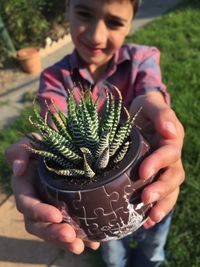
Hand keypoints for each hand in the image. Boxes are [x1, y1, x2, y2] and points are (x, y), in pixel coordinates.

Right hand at [5, 138, 99, 253]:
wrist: (67, 144)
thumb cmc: (47, 142)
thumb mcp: (32, 141)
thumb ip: (20, 150)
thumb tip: (18, 170)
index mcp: (26, 187)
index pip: (27, 204)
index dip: (38, 212)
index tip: (56, 216)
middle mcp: (37, 200)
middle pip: (39, 224)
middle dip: (53, 233)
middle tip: (71, 237)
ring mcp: (51, 207)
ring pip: (54, 230)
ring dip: (66, 241)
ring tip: (81, 246)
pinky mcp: (66, 211)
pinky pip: (71, 227)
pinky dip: (81, 236)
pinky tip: (94, 242)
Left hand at [130, 92, 184, 227]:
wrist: (139, 115)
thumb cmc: (144, 108)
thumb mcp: (150, 104)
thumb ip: (161, 114)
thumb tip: (170, 132)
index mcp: (171, 139)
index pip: (169, 153)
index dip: (158, 163)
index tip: (142, 172)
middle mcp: (171, 156)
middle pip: (173, 175)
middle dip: (161, 188)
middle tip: (145, 198)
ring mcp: (165, 168)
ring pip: (171, 189)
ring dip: (162, 203)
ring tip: (150, 217)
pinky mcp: (156, 176)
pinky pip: (162, 194)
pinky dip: (156, 207)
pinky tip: (146, 221)